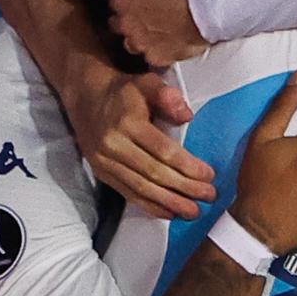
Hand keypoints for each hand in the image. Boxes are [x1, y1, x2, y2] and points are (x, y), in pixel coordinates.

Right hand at [66, 68, 215, 220]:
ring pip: (142, 188)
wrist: (86, 97)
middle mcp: (113, 145)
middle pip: (154, 173)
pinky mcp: (101, 173)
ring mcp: (105, 162)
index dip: (187, 166)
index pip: (163, 150)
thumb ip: (168, 96)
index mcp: (127, 123)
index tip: (210, 176)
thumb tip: (187, 116)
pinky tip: (170, 213)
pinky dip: (151, 206)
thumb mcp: (147, 82)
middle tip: (209, 196)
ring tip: (194, 211)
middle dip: (184, 188)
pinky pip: (129, 194)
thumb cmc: (124, 91)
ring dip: (170, 203)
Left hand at [93, 0, 206, 66]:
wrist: (210, 5)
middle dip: (130, 20)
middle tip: (152, 12)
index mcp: (122, 1)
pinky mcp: (159, 58)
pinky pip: (152, 58)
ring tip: (161, 28)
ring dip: (142, 37)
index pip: (114, 3)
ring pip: (133, 44)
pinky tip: (171, 40)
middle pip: (119, 26)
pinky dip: (159, 51)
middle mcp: (127, 26)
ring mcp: (142, 44)